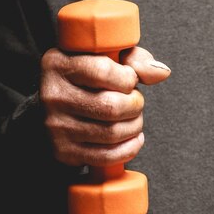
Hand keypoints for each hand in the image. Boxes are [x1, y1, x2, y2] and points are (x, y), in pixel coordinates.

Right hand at [40, 46, 170, 166]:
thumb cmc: (87, 78)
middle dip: (135, 105)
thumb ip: (134, 59)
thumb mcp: (106, 57)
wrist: (56, 106)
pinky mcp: (64, 151)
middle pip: (111, 106)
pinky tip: (133, 138)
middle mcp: (53, 96)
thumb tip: (161, 72)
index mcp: (59, 64)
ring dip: (134, 126)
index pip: (103, 72)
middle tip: (135, 101)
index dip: (128, 78)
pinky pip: (107, 156)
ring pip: (112, 133)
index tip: (130, 80)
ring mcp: (56, 126)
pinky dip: (129, 148)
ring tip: (133, 118)